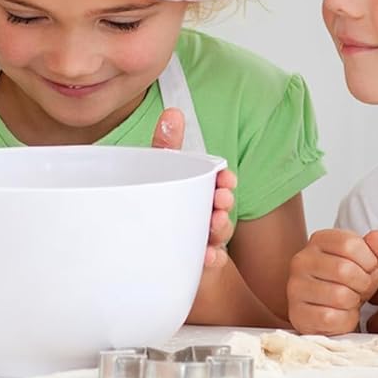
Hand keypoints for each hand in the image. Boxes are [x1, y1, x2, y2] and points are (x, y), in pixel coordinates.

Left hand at [151, 107, 236, 266]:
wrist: (151, 254)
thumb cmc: (160, 208)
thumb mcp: (159, 172)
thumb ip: (167, 147)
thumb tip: (173, 114)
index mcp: (197, 193)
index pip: (217, 184)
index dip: (225, 182)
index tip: (227, 178)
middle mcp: (202, 216)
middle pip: (220, 209)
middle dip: (224, 202)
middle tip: (221, 198)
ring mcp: (199, 241)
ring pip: (216, 235)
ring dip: (220, 228)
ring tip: (215, 223)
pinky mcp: (193, 263)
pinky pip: (205, 264)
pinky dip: (209, 260)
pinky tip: (208, 257)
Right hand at [286, 229, 377, 335]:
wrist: (327, 309)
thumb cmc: (347, 282)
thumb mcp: (365, 261)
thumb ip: (375, 248)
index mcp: (319, 240)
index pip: (349, 244)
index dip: (368, 260)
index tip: (369, 268)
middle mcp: (302, 260)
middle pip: (344, 270)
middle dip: (363, 283)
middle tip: (362, 288)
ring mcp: (296, 287)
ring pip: (339, 295)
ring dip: (353, 302)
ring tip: (351, 300)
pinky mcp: (298, 314)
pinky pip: (331, 318)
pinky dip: (345, 320)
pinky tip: (342, 314)